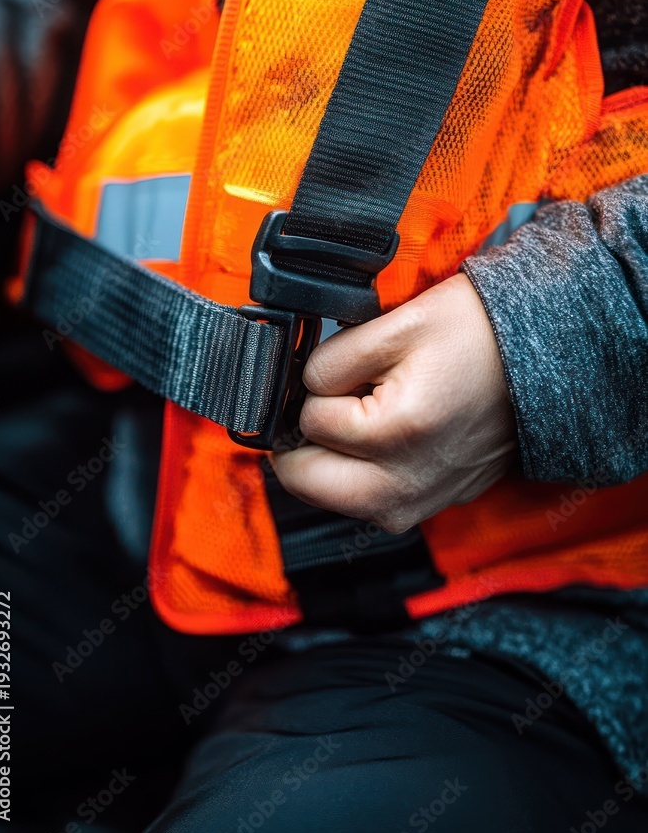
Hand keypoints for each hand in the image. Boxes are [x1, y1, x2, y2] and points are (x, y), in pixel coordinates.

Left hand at [271, 273, 516, 532]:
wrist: (539, 360)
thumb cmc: (474, 336)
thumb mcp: (395, 325)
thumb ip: (328, 361)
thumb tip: (293, 393)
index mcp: (398, 434)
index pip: (309, 422)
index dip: (320, 390)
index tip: (356, 372)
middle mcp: (405, 485)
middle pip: (304, 480)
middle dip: (308, 440)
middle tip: (341, 403)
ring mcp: (418, 504)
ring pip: (330, 497)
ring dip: (332, 460)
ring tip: (371, 416)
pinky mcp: (427, 507)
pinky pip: (366, 501)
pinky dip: (361, 473)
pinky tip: (390, 437)